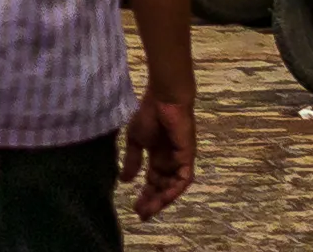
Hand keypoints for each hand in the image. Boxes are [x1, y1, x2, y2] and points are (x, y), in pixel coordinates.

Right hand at [124, 90, 194, 218]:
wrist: (163, 99)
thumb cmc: (149, 114)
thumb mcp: (135, 140)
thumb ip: (132, 160)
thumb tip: (125, 180)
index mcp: (158, 157)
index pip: (153, 181)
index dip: (145, 195)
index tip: (135, 208)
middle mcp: (170, 162)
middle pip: (162, 187)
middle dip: (152, 201)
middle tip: (141, 214)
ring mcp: (180, 160)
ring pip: (172, 187)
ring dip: (162, 199)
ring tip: (149, 209)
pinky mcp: (187, 157)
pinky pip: (183, 179)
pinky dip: (174, 189)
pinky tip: (163, 197)